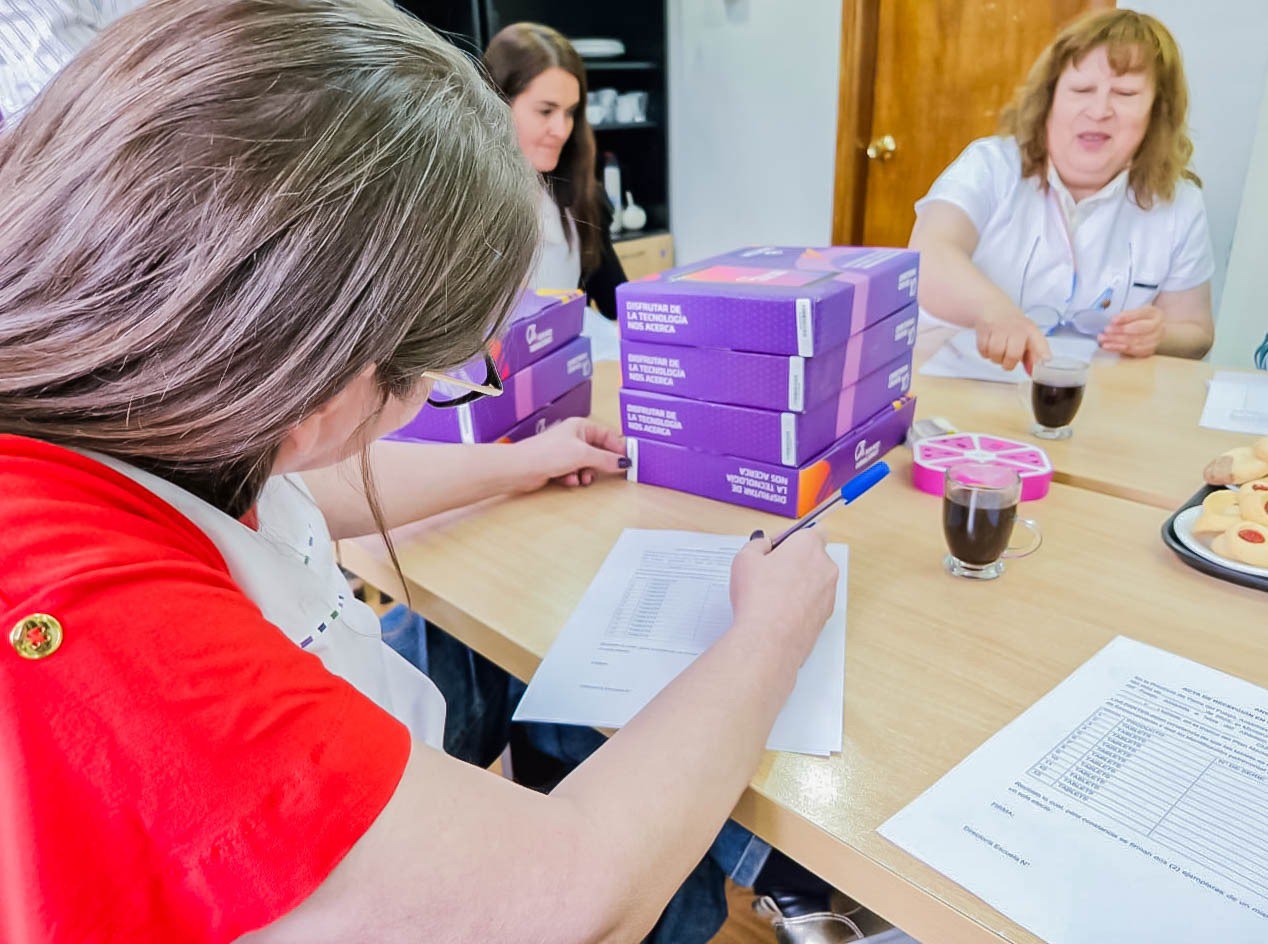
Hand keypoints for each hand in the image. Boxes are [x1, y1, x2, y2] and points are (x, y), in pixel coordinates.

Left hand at [512, 417, 627, 489]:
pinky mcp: (558, 465)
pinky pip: (575, 473)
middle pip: (598, 452)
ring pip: (587, 465)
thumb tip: (624, 462)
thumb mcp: (583, 455)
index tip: (629, 460)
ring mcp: (566, 452)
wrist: (521, 467)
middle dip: (600, 465)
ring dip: (586, 474)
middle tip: (607, 473)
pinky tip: (567, 480)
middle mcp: (574, 437)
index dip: (618, 447)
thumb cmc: (547, 453)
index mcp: (581, 426)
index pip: (607, 435)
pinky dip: (573, 478)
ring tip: (581, 479)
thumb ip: (606, 459)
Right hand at [729, 530, 837, 660]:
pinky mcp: (826, 615)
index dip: (790, 537)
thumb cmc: (759, 598)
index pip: (811, 530)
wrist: (769, 639)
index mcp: (809, 546)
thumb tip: (763, 544)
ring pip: (814, 581)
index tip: (775, 546)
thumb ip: (757, 544)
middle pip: (812, 556)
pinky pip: (813, 602)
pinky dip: (800, 603)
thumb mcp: (745, 559)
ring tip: (770, 595)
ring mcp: (829, 593)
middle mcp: (825, 566)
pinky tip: (778, 612)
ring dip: (797, 583)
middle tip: (768, 571)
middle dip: (794, 560)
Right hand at [976, 308, 1050, 372]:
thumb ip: (1031, 355)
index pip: (1039, 344)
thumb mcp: (1027, 337)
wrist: (993, 307)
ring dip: (995, 359)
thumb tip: (1032, 372)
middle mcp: (1016, 328)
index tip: (1043, 363)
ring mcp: (999, 327)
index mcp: (1030, 331)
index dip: (1041, 355)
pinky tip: (989, 348)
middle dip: (1008, 364)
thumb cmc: (1012, 327)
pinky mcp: (984, 328)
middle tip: (1007, 362)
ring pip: (995, 353)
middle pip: (1013, 354)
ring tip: (997, 354)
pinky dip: (985, 353)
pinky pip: (983, 349)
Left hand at [1098, 306, 1163, 356]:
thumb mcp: (1136, 312)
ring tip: (1103, 341)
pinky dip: (1118, 349)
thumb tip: (1113, 321)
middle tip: (1105, 331)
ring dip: (1116, 341)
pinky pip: (1131, 351)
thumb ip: (1126, 315)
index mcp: (1155, 314)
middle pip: (1138, 329)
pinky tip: (1108, 347)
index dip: (1126, 317)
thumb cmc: (1141, 320)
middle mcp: (1158, 327)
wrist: (1154, 332)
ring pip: (1134, 342)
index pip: (1140, 314)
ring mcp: (1155, 340)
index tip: (1113, 320)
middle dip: (1119, 331)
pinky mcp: (1148, 351)